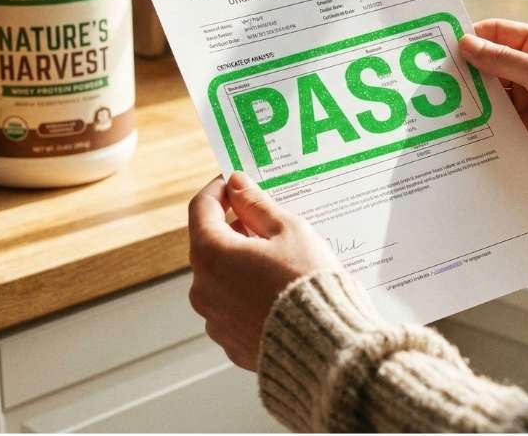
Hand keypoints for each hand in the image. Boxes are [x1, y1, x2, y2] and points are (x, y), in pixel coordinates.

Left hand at [187, 171, 340, 369]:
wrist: (326, 345)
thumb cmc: (308, 282)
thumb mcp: (288, 230)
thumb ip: (256, 205)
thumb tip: (237, 184)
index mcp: (211, 254)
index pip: (201, 208)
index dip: (218, 189)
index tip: (235, 182)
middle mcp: (202, 288)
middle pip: (210, 245)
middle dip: (235, 229)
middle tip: (267, 222)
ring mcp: (214, 319)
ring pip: (221, 278)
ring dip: (241, 264)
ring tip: (279, 260)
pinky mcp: (230, 342)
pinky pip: (233, 308)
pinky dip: (248, 294)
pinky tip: (277, 291)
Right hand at [458, 19, 527, 181]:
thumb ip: (504, 60)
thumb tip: (467, 44)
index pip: (500, 33)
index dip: (474, 36)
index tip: (446, 44)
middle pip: (489, 62)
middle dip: (466, 67)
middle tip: (437, 73)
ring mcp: (526, 97)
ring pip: (488, 90)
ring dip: (470, 93)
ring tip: (443, 97)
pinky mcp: (521, 124)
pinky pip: (493, 115)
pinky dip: (478, 116)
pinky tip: (459, 118)